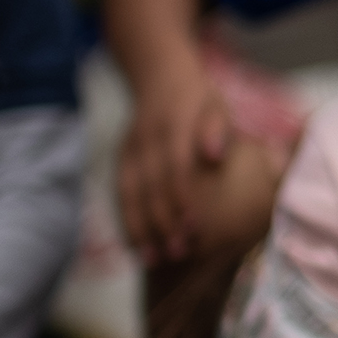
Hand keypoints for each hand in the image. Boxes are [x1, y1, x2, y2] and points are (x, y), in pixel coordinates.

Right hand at [119, 74, 240, 264]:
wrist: (160, 76)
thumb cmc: (199, 100)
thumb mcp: (215, 105)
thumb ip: (217, 130)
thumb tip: (215, 157)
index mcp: (173, 127)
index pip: (175, 169)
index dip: (182, 200)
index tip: (194, 229)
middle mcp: (147, 141)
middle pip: (151, 187)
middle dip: (163, 222)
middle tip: (179, 254)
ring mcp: (129, 151)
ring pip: (130, 194)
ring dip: (140, 228)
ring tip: (154, 260)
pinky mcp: (120, 159)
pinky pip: (120, 193)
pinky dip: (127, 220)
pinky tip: (136, 246)